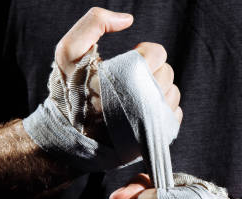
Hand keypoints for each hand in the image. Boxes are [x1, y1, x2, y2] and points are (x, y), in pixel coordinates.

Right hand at [55, 7, 182, 126]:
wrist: (68, 133)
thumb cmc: (70, 90)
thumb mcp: (69, 50)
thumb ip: (94, 22)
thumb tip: (127, 19)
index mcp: (127, 77)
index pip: (158, 53)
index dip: (145, 52)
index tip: (130, 60)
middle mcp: (144, 101)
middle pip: (167, 73)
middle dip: (151, 72)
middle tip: (130, 79)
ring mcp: (151, 121)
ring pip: (172, 94)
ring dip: (158, 90)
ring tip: (135, 95)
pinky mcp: (154, 137)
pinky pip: (174, 115)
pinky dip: (163, 110)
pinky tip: (142, 111)